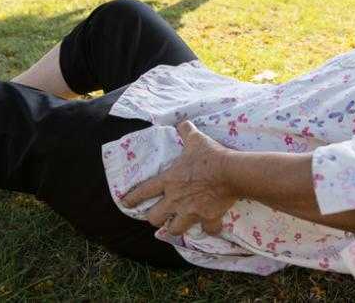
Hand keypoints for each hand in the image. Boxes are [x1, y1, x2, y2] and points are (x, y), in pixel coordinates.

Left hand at [123, 121, 236, 235]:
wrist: (229, 171)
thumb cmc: (210, 156)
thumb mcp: (196, 139)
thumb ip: (186, 131)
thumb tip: (182, 123)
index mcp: (169, 181)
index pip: (144, 191)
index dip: (131, 198)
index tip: (125, 203)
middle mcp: (175, 199)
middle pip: (154, 218)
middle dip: (154, 218)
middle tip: (159, 215)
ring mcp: (191, 211)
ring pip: (175, 230)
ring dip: (175, 228)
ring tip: (177, 226)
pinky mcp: (208, 218)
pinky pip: (208, 229)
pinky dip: (210, 228)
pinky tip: (211, 226)